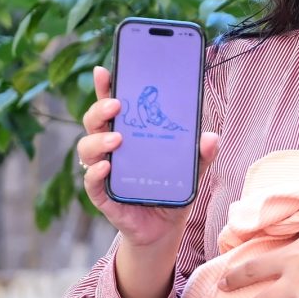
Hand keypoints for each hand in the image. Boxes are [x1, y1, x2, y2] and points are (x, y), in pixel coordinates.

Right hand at [76, 65, 218, 247]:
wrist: (165, 227)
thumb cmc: (172, 188)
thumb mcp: (193, 168)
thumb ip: (202, 153)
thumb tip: (211, 137)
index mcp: (130, 132)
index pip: (113, 104)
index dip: (106, 86)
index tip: (106, 70)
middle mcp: (112, 147)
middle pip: (95, 120)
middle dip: (101, 107)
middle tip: (117, 104)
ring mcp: (104, 169)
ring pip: (88, 148)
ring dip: (99, 140)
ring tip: (118, 138)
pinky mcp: (103, 195)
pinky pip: (91, 181)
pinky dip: (96, 172)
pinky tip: (107, 167)